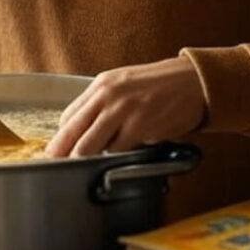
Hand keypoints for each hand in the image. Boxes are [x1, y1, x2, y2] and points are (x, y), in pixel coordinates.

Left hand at [44, 56, 206, 156]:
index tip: (56, 152)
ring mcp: (122, 111)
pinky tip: (121, 155)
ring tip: (86, 167)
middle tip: (57, 169)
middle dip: (62, 155)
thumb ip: (103, 104)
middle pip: (72, 133)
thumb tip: (84, 130)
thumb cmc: (160, 85)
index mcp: (101, 85)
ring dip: (87, 160)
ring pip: (89, 146)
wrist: (192, 81)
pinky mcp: (139, 126)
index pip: (68, 116)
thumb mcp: (124, 85)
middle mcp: (107, 95)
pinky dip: (116, 158)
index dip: (61, 138)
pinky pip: (117, 151)